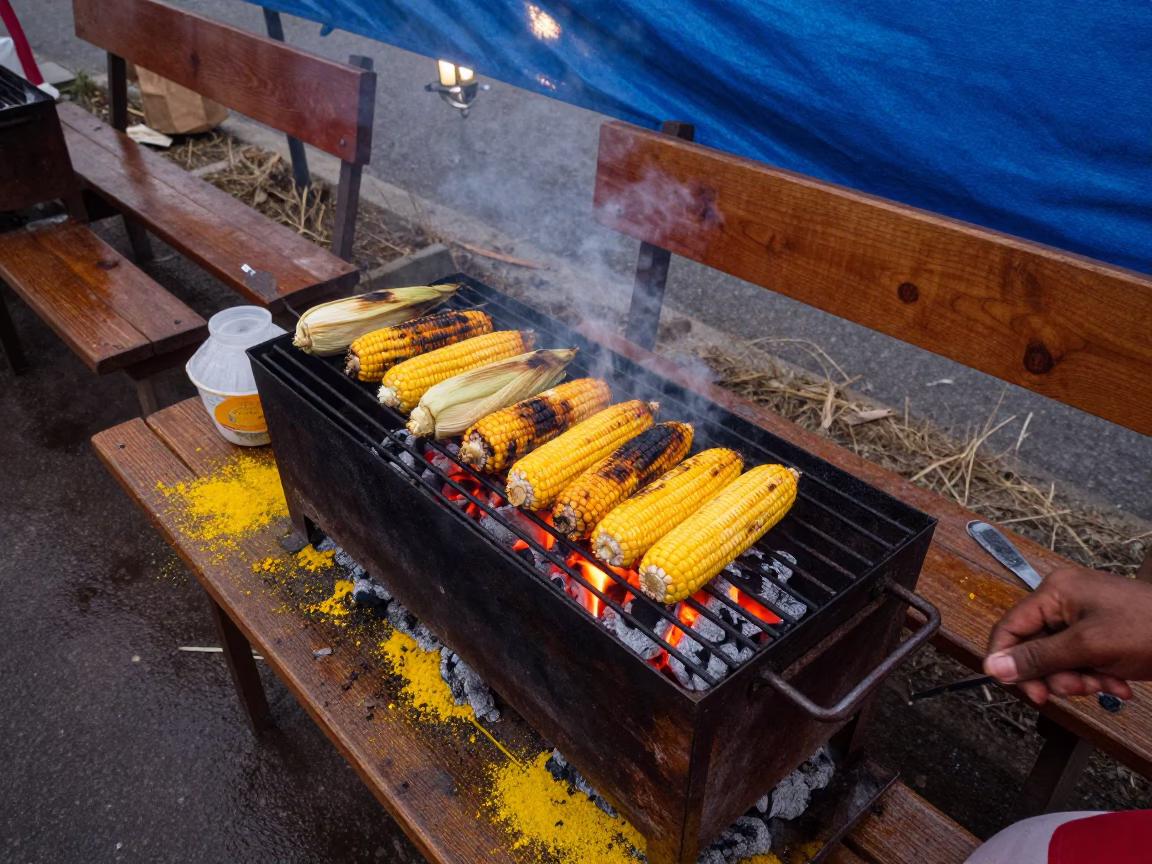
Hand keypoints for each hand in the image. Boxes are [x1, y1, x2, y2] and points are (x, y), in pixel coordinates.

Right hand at [984, 566, 1151, 703]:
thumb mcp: (1088, 646)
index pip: (1011, 627)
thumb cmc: (1147, 630)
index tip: (1024, 691)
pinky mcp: (1101, 636)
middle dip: (1055, 674)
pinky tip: (1118, 684)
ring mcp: (1084, 619)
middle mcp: (1064, 602)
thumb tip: (993, 667)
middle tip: (1075, 690)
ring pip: (1059, 660)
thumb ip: (1038, 658)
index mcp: (1055, 592)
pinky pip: (1081, 661)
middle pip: (1035, 647)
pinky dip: (1096, 677)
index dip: (1009, 660)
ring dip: (1079, 679)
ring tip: (1104, 685)